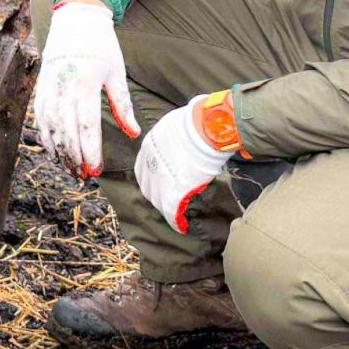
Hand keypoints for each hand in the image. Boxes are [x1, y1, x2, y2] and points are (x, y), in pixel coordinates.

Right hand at [32, 0, 137, 177]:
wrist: (76, 16)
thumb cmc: (101, 44)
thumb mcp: (116, 72)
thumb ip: (123, 104)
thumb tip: (133, 133)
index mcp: (85, 83)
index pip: (86, 125)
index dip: (90, 150)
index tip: (96, 169)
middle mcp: (63, 86)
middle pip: (65, 131)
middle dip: (74, 157)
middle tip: (83, 176)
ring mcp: (48, 85)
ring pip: (48, 126)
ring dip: (58, 150)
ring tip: (69, 168)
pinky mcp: (40, 84)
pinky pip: (39, 115)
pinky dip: (44, 135)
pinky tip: (53, 149)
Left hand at [135, 94, 235, 233]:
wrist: (205, 127)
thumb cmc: (198, 121)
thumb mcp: (176, 127)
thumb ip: (174, 139)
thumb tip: (187, 142)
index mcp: (149, 145)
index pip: (144, 169)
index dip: (151, 179)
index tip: (159, 185)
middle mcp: (149, 162)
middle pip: (148, 186)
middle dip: (156, 195)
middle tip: (167, 203)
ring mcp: (160, 178)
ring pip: (159, 200)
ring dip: (166, 209)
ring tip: (176, 216)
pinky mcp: (173, 191)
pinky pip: (171, 211)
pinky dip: (176, 221)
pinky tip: (181, 227)